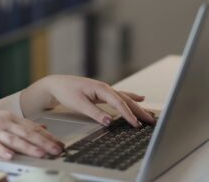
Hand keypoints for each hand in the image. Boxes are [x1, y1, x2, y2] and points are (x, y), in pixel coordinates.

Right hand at [0, 108, 64, 159]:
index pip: (32, 127)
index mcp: (10, 117)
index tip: (60, 143)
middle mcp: (3, 122)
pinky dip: (2, 151)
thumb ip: (22, 123)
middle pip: (26, 133)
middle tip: (57, 150)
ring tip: (40, 154)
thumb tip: (43, 125)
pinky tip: (10, 156)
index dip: (48, 136)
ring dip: (28, 147)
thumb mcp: (2, 118)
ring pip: (13, 139)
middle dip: (44, 142)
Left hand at [21, 75, 155, 127]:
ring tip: (150, 113)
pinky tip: (139, 98)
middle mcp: (105, 88)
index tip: (136, 124)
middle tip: (151, 121)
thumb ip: (95, 113)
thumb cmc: (66, 91)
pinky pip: (120, 96)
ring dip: (137, 106)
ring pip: (125, 98)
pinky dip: (131, 98)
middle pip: (126, 100)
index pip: (118, 103)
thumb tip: (109, 121)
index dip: (128, 114)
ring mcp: (104, 90)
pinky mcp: (102, 93)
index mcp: (101, 88)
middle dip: (139, 110)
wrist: (56, 84)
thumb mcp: (79, 104)